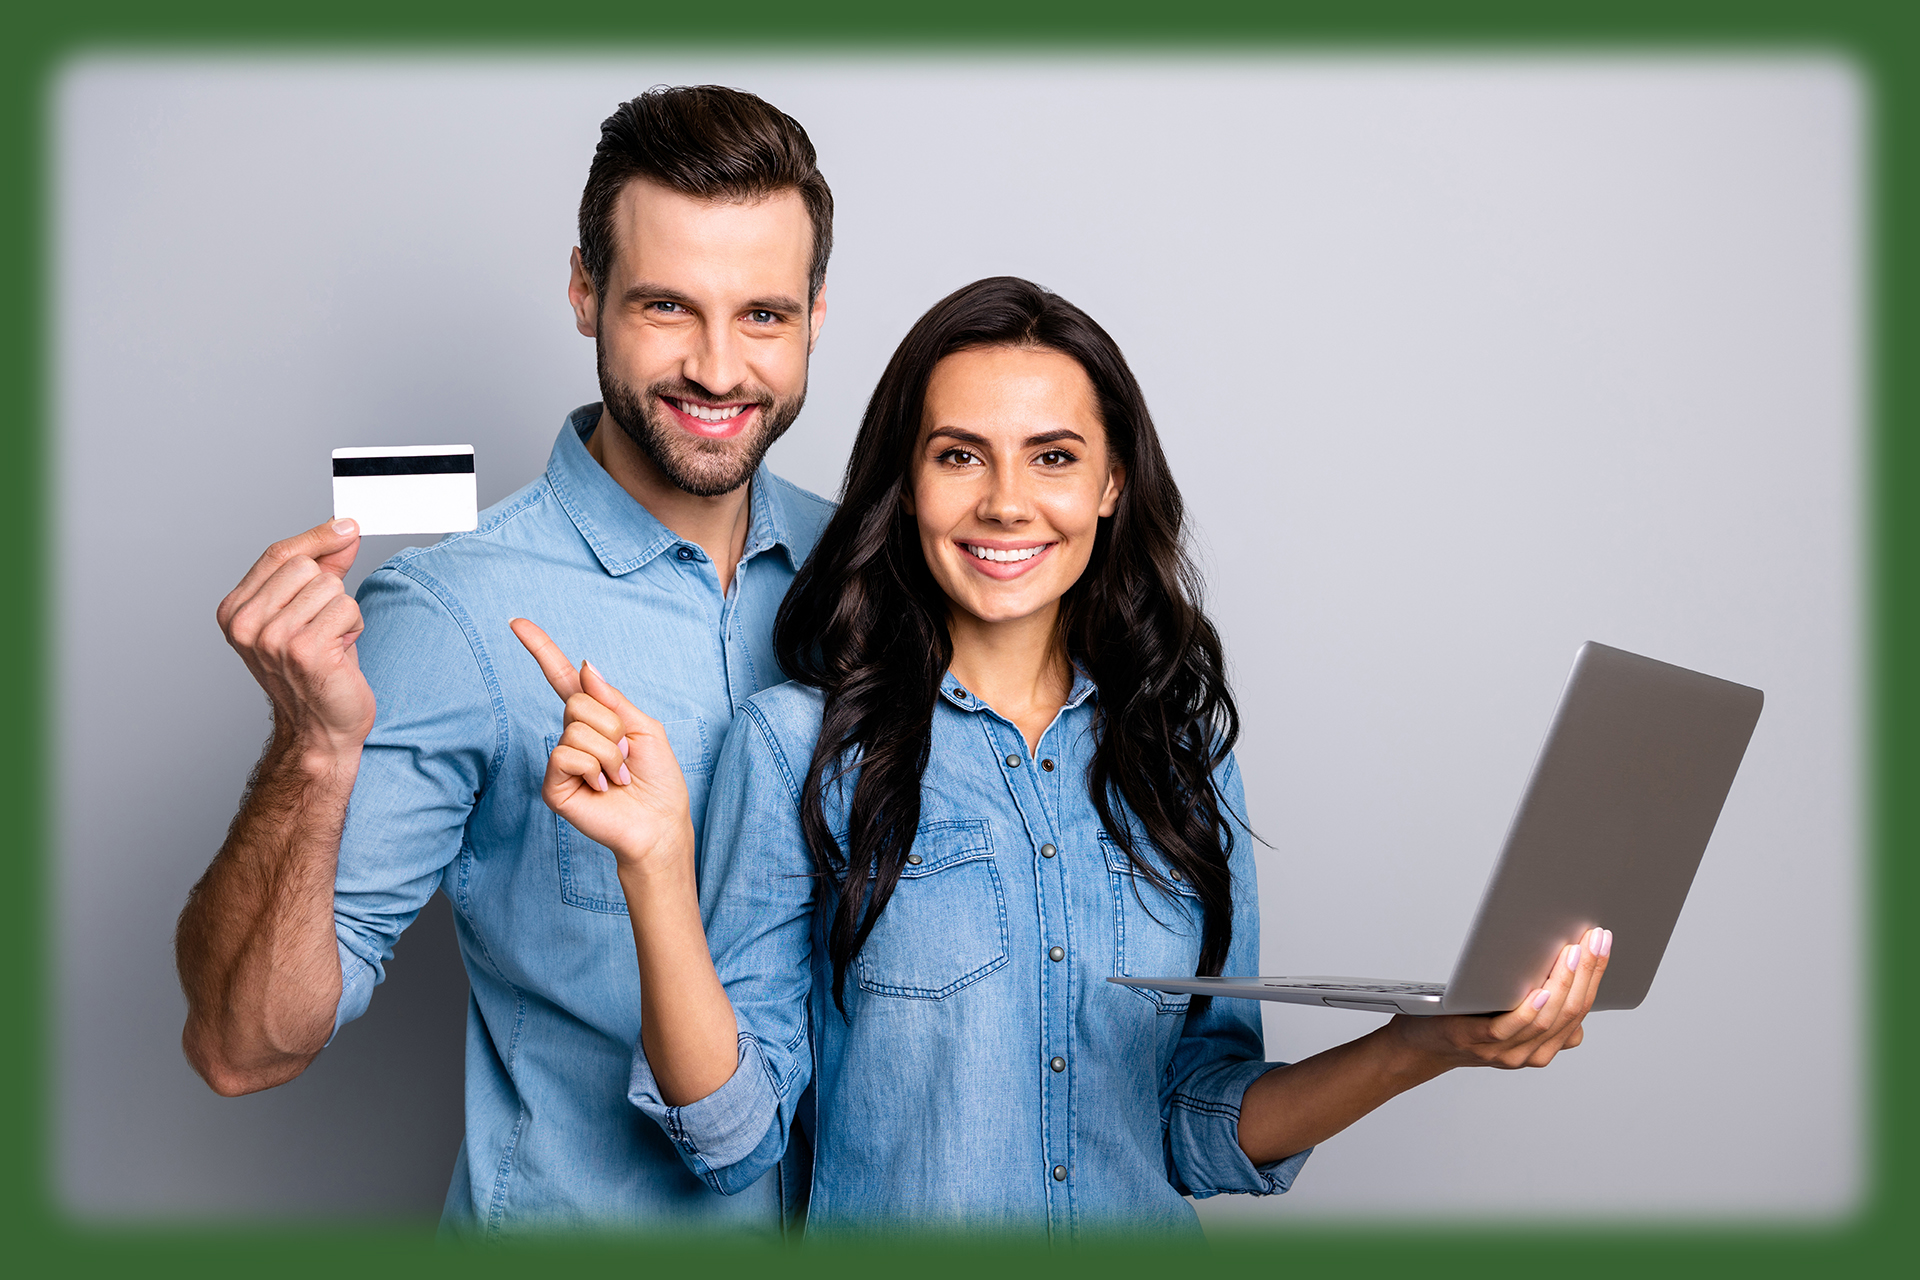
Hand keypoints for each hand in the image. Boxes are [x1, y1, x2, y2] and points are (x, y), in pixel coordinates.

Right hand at [216, 519, 374, 754]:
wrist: (320, 729)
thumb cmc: (315, 672)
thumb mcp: (309, 611)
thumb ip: (323, 567)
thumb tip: (344, 528)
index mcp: (234, 611)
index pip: (278, 553)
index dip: (318, 537)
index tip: (348, 527)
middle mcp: (245, 625)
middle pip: (306, 565)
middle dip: (328, 591)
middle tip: (323, 627)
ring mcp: (271, 638)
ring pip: (330, 587)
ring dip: (343, 613)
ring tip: (330, 643)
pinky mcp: (304, 650)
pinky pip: (346, 608)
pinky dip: (353, 627)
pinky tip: (339, 653)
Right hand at [510, 619, 693, 876]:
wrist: (660, 824)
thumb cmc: (657, 780)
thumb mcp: (644, 728)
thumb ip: (611, 699)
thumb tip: (584, 665)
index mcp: (595, 719)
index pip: (561, 678)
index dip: (541, 649)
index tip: (516, 623)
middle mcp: (572, 736)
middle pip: (578, 702)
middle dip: (612, 726)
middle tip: (626, 756)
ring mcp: (561, 762)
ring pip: (576, 729)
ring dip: (610, 753)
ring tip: (618, 777)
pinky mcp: (554, 785)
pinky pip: (566, 754)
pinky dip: (594, 768)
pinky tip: (603, 788)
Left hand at [1392, 927, 1611, 1069]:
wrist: (1421, 1043)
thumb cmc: (1467, 1018)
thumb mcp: (1511, 1009)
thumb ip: (1543, 1001)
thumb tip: (1574, 966)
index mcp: (1544, 1044)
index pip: (1580, 1009)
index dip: (1595, 974)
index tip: (1602, 941)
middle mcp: (1530, 1052)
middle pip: (1569, 1013)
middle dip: (1586, 973)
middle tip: (1593, 939)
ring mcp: (1504, 1050)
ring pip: (1545, 1020)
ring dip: (1562, 984)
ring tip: (1571, 955)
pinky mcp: (1475, 1041)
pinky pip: (1510, 1028)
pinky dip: (1529, 1010)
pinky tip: (1539, 990)